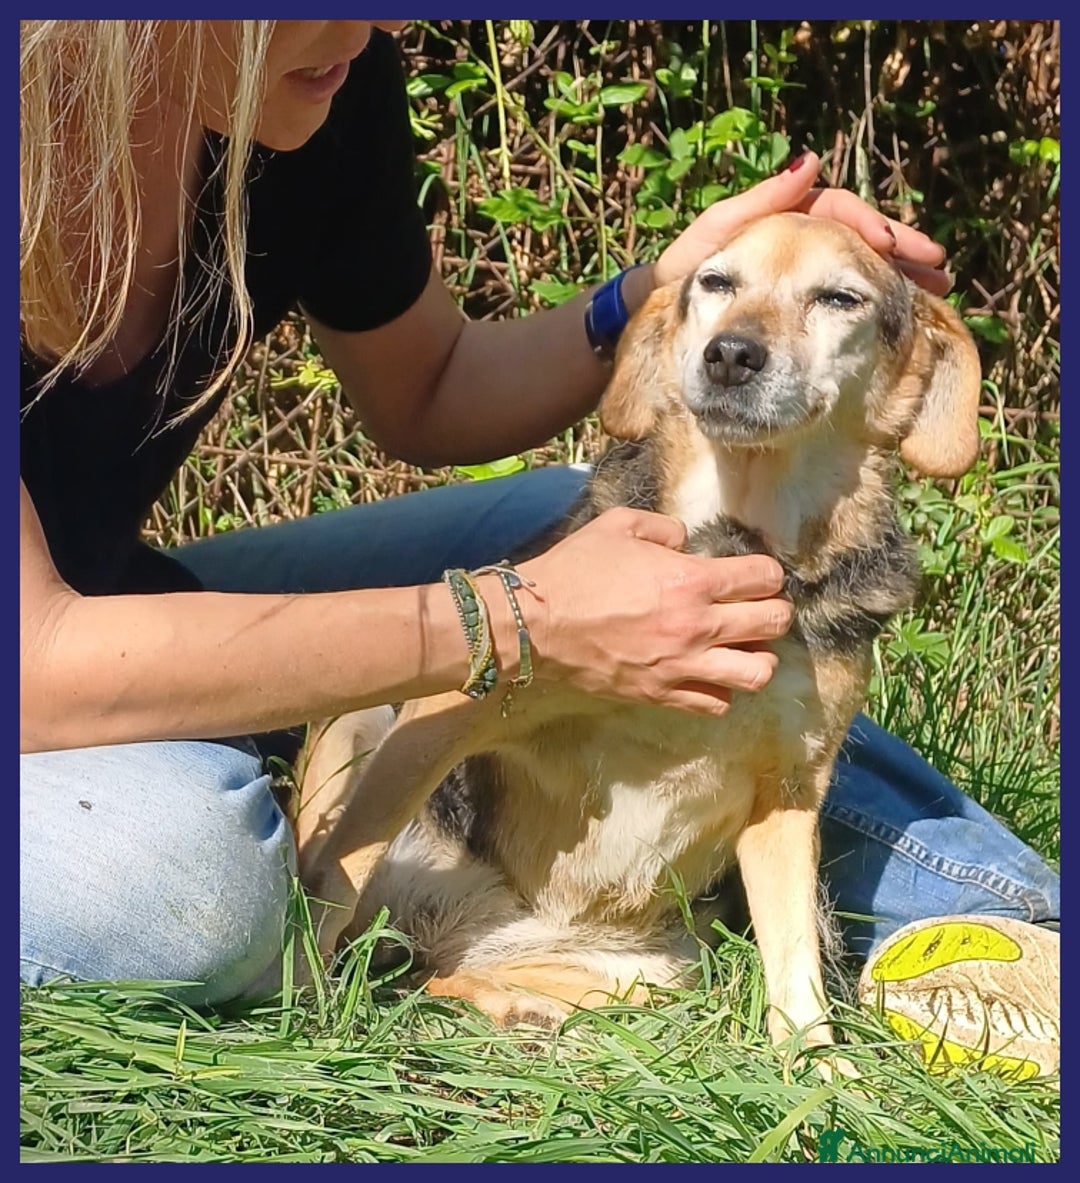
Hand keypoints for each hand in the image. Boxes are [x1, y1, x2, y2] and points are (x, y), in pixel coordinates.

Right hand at [517, 507, 793, 716]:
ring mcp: (682, 665)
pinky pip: (716, 704)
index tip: (756, 575)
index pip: (763, 578)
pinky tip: (708, 674)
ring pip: (757, 673)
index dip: (767, 573)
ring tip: (742, 648)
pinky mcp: (662, 693)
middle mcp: (697, 626)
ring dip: (758, 657)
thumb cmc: (575, 570)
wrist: (536, 623)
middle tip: (759, 608)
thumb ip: (664, 528)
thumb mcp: (619, 526)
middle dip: (775, 612)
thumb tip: (684, 542)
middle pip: (773, 624)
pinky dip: (722, 690)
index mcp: (691, 580)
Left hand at [651, 150, 951, 296]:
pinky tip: (898, 312)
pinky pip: (842, 299)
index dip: (868, 225)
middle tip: (936, 267)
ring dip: (898, 276)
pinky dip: (873, 302)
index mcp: (784, 220)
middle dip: (902, 250)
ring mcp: (800, 274)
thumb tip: (810, 162)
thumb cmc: (680, 269)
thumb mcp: (715, 234)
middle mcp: (799, 243)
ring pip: (860, 269)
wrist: (657, 313)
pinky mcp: (797, 305)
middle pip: (861, 239)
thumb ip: (758, 204)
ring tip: (932, 289)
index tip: (891, 243)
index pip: (839, 212)